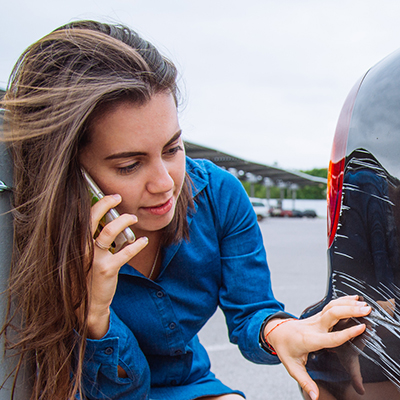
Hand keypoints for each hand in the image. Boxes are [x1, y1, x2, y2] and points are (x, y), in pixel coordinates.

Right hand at [87, 194, 147, 338]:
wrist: (86, 306)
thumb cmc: (87, 277)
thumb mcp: (84, 256)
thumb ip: (91, 240)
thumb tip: (108, 221)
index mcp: (77, 243)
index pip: (84, 217)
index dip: (98, 204)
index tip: (110, 197)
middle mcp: (82, 248)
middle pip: (94, 218)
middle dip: (107, 204)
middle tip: (118, 198)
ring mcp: (94, 259)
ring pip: (110, 232)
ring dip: (123, 221)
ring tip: (133, 218)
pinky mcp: (107, 269)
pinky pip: (125, 252)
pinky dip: (136, 245)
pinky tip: (143, 241)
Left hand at [264, 296, 370, 399]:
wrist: (275, 331)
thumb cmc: (284, 349)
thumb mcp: (292, 367)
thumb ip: (305, 381)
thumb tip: (315, 397)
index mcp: (310, 340)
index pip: (331, 336)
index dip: (347, 333)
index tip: (360, 328)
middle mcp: (313, 327)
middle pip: (332, 315)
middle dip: (349, 311)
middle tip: (366, 311)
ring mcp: (315, 319)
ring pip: (332, 308)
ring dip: (348, 304)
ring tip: (363, 304)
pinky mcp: (317, 316)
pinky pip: (331, 306)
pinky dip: (342, 301)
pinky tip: (353, 299)